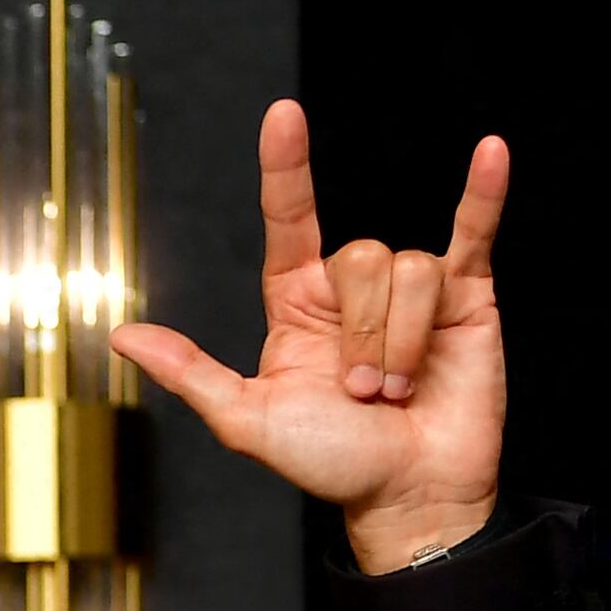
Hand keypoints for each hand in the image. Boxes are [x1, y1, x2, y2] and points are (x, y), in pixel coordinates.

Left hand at [111, 100, 506, 573]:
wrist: (408, 495)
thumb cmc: (329, 462)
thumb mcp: (247, 421)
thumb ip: (191, 373)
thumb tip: (120, 335)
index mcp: (297, 305)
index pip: (290, 221)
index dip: (287, 170)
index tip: (282, 115)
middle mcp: (353, 289)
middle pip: (360, 258)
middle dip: (363, 334)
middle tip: (364, 394)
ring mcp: (412, 289)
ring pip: (409, 269)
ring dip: (402, 341)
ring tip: (399, 390)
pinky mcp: (468, 296)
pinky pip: (474, 231)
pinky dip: (485, 193)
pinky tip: (491, 151)